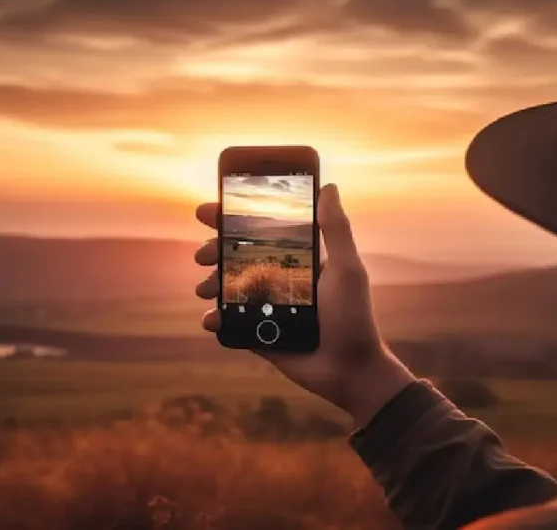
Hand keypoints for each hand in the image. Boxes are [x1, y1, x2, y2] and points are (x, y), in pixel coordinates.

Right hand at [193, 183, 415, 427]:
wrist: (349, 370)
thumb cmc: (354, 317)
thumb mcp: (347, 269)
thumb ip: (336, 230)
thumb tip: (329, 187)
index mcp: (297, 260)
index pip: (260, 231)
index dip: (232, 219)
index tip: (209, 211)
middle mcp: (279, 280)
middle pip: (236, 257)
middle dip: (213, 251)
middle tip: (202, 254)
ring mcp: (266, 308)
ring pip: (227, 289)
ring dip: (210, 283)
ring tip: (204, 287)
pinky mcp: (258, 335)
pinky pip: (229, 324)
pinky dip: (214, 320)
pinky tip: (210, 319)